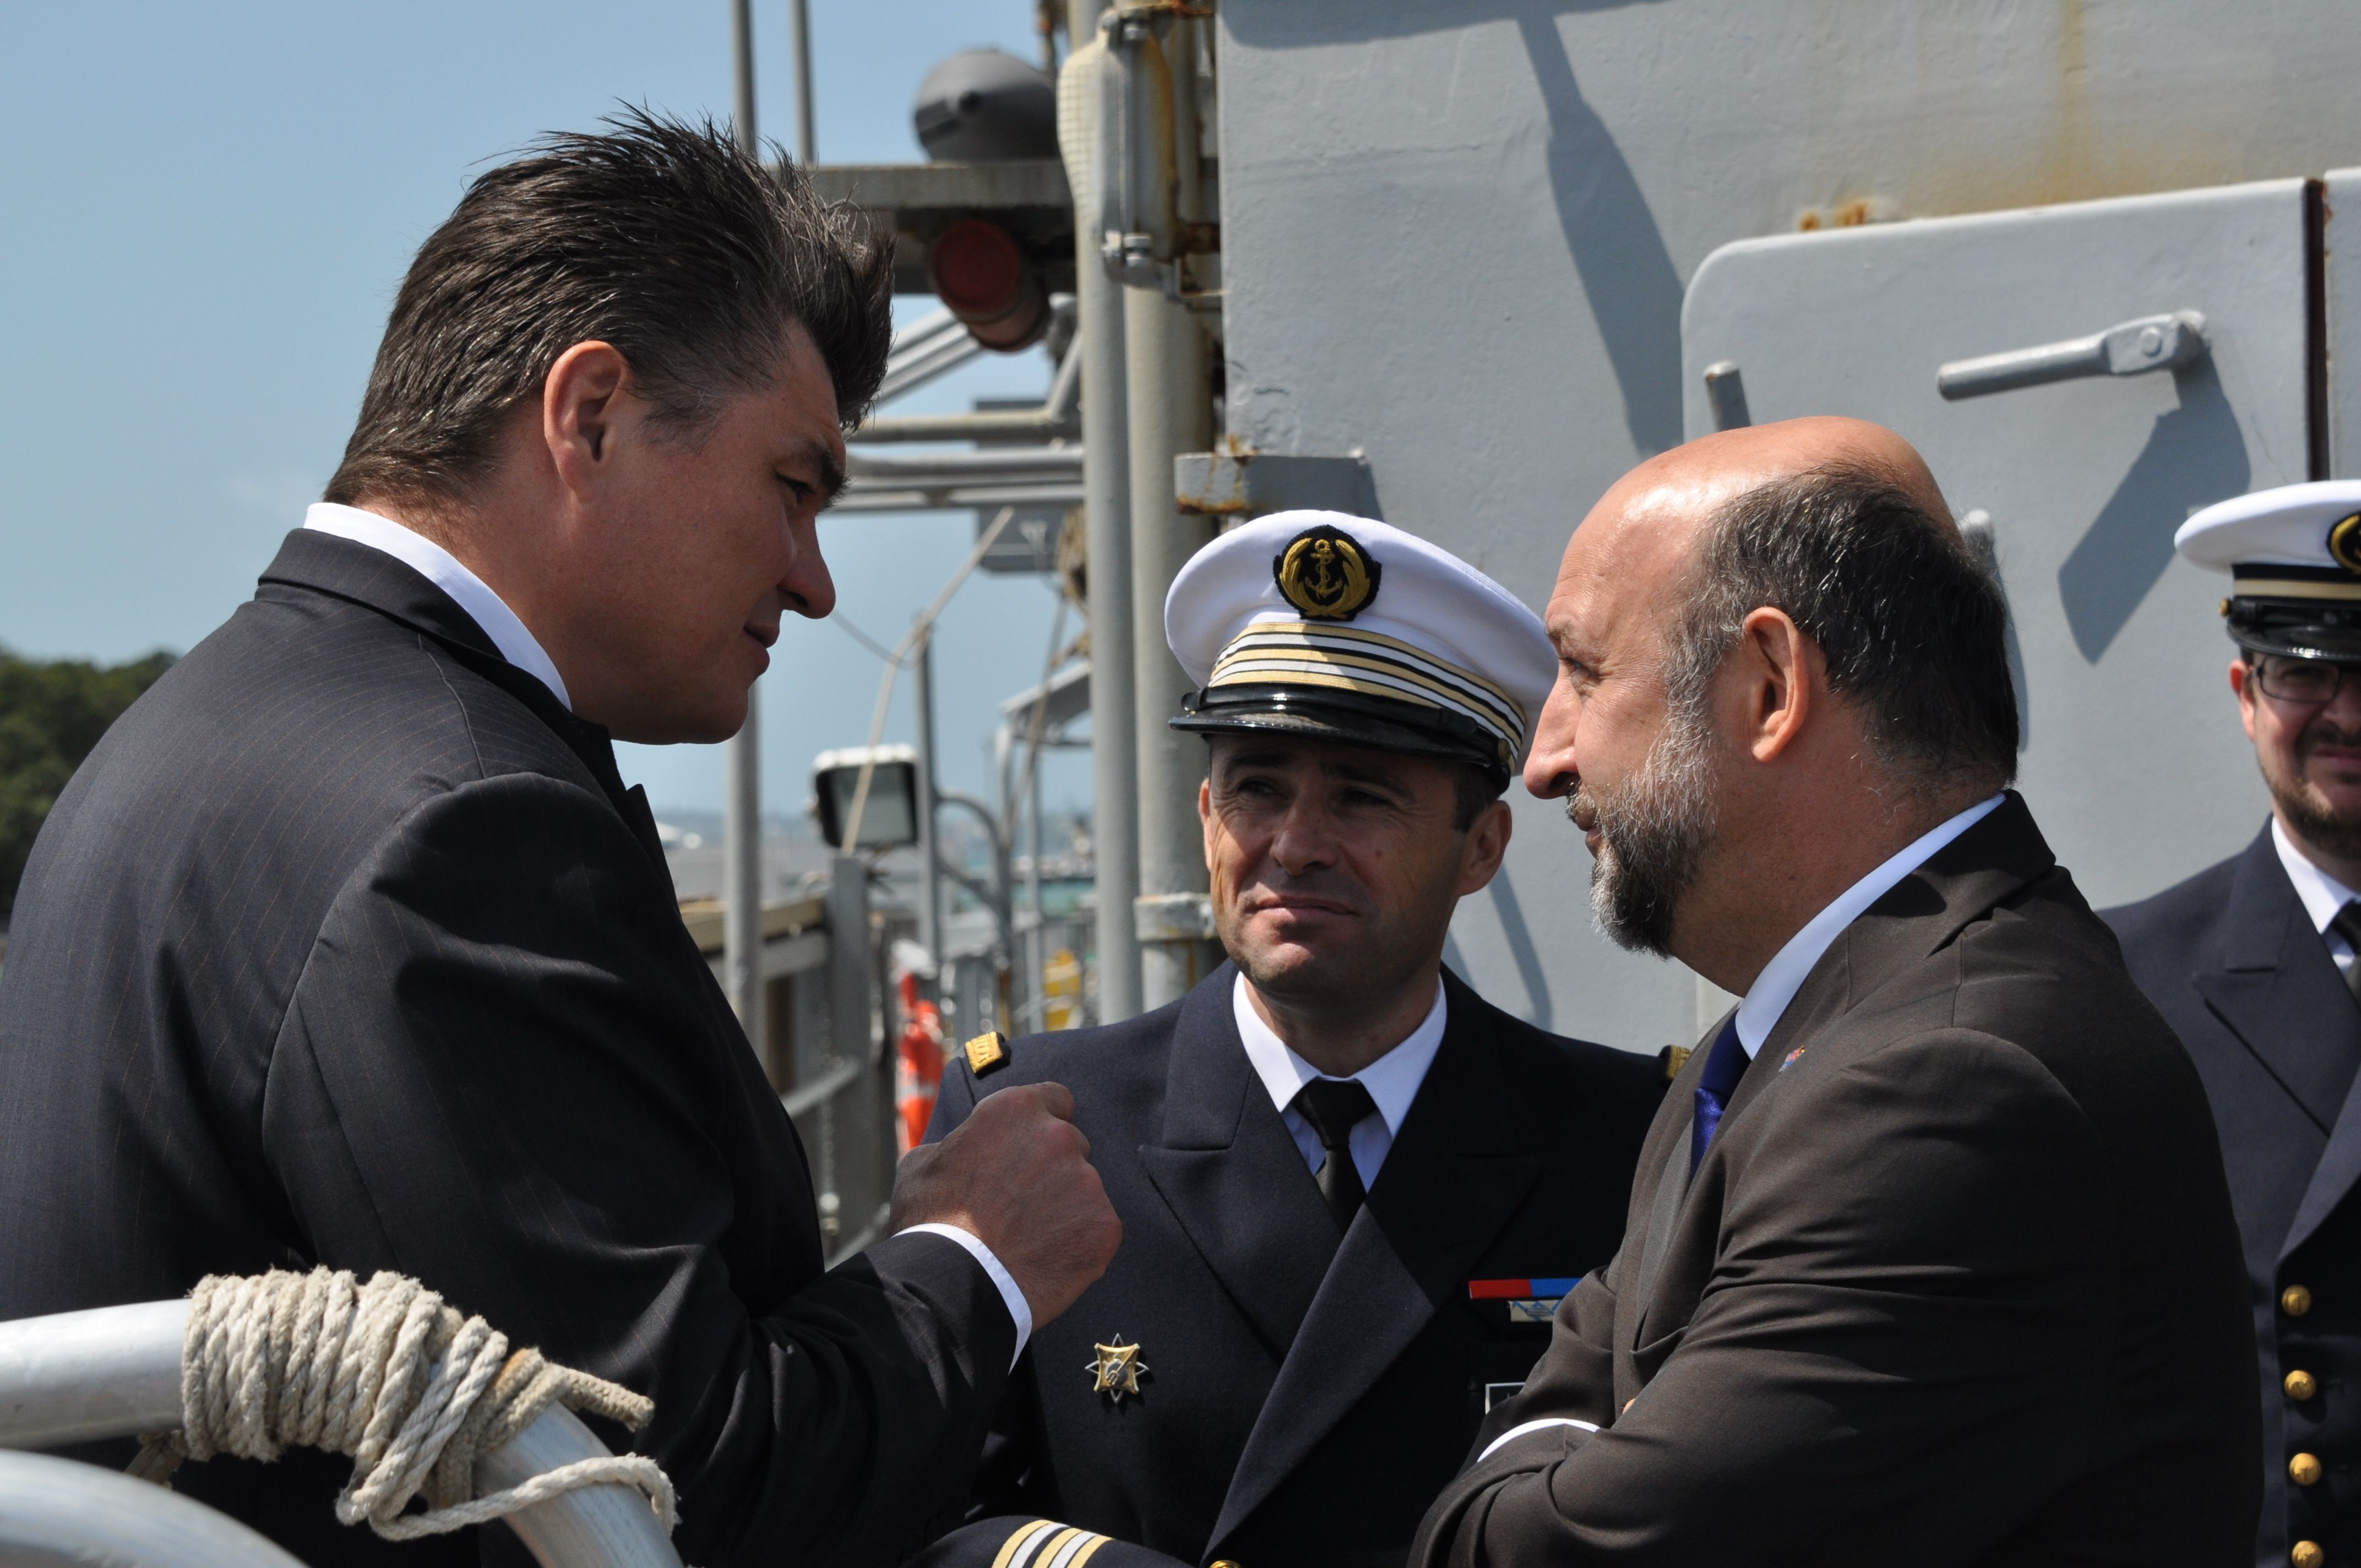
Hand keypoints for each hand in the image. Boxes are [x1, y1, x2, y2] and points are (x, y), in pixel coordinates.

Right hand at [890, 1081, 1120, 1325]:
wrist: (954, 1285)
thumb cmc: (931, 1224)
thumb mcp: (922, 1165)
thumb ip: (958, 1143)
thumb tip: (963, 1146)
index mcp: (1015, 1110)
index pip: (1055, 1098)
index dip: (1043, 1123)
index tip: (1031, 1148)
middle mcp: (1059, 1136)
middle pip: (1072, 1145)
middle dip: (1054, 1168)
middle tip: (1023, 1204)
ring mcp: (1087, 1181)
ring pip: (1086, 1189)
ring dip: (1066, 1207)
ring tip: (1030, 1239)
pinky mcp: (1105, 1225)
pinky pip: (1098, 1228)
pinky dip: (1079, 1243)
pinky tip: (1047, 1260)